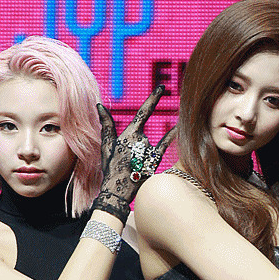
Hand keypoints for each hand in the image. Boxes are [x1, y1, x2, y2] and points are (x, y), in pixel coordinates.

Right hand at [92, 86, 176, 223]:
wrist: (117, 191)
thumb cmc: (110, 168)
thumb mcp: (106, 146)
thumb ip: (106, 125)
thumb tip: (100, 106)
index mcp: (129, 134)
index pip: (144, 112)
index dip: (154, 98)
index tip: (162, 88)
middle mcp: (142, 139)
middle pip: (142, 135)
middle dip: (134, 148)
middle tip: (124, 164)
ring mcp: (150, 150)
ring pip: (149, 144)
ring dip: (140, 154)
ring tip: (130, 168)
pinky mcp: (155, 161)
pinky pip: (165, 146)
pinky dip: (171, 137)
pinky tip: (178, 128)